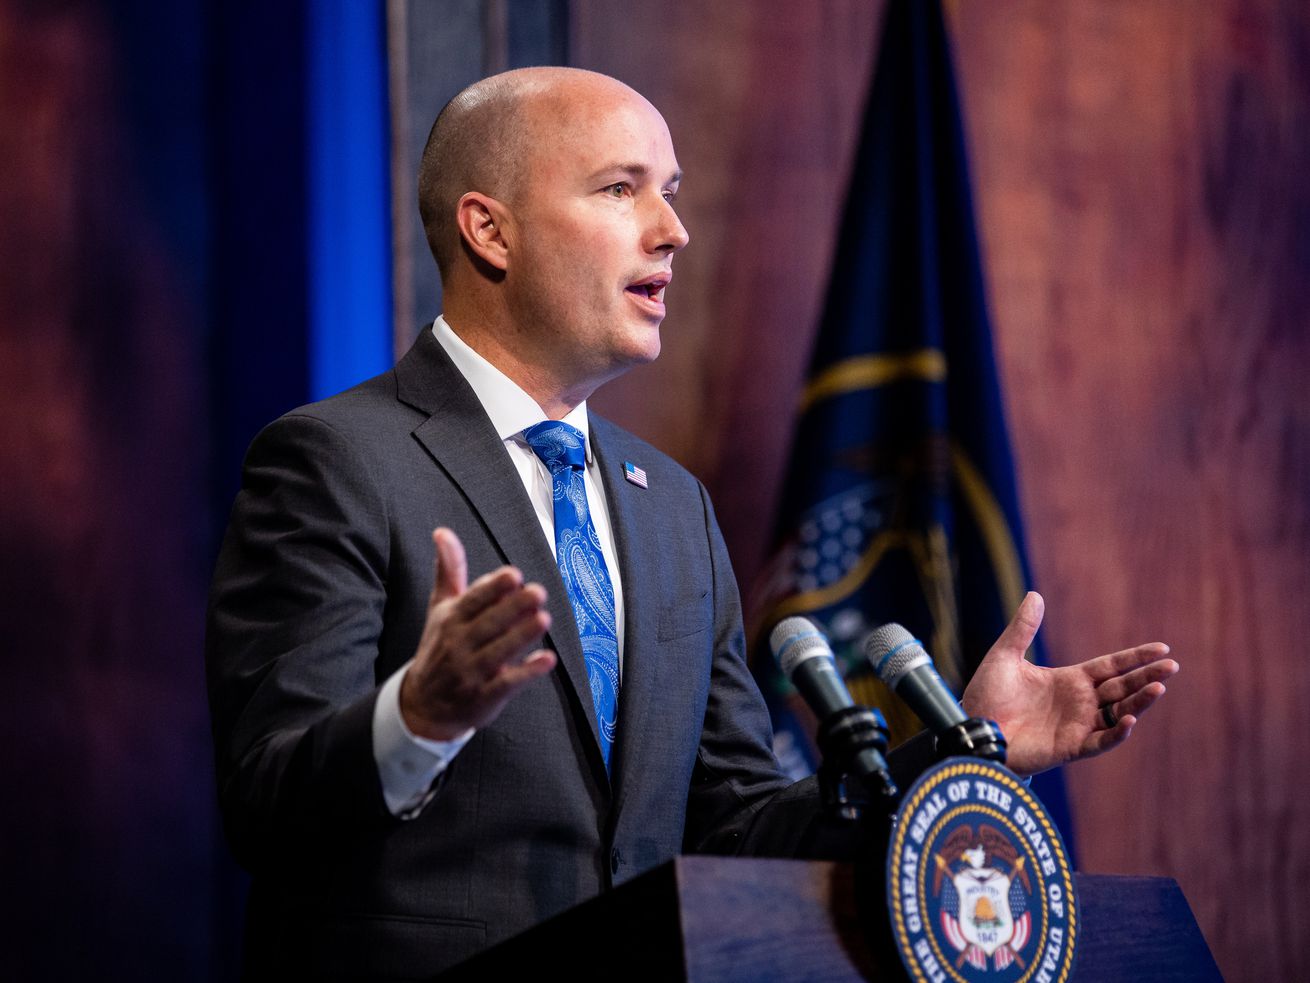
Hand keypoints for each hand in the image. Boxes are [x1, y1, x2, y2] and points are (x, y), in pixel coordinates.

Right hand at [400, 528, 555, 739]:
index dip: (492, 588)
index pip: (472, 600)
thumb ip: (449, 570)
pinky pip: (507, 684)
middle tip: (537, 592)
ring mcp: (471, 672)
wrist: (423, 704)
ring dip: (521, 636)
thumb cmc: (440, 647)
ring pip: (499, 652)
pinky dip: (527, 672)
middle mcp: (459, 644)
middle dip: (513, 608)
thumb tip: (443, 532)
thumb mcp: (440, 608)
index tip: (513, 575)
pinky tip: (547, 660)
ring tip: (543, 619)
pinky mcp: (484, 697)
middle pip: (488, 624)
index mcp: (450, 619)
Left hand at [960, 592, 1177, 775]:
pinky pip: (1099, 741)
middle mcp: (1079, 702)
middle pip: (1122, 688)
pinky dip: (1116, 733)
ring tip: (1159, 688)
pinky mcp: (1069, 747)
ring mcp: (1077, 725)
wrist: (974, 729)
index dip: (1135, 658)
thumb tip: (1034, 595)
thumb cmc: (987, 695)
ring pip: (1118, 713)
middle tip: (1172, 666)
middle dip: (1147, 677)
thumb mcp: (1004, 656)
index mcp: (1069, 680)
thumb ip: (1022, 629)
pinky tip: (1129, 720)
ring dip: (1139, 703)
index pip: (1111, 667)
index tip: (1162, 649)